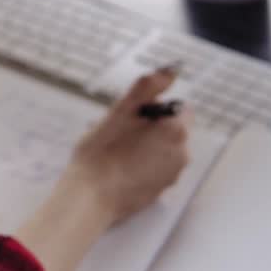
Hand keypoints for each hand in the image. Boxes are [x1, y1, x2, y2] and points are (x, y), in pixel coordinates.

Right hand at [63, 69, 191, 224]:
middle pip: (169, 130)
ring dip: (143, 147)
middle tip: (118, 134)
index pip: (178, 108)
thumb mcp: (119, 111)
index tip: (131, 117)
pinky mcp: (159, 192)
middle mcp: (182, 154)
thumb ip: (147, 88)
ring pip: (160, 150)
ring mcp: (171, 176)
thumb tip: (171, 71)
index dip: (154, 108)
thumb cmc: (100, 154)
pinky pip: (153, 170)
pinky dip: (140, 167)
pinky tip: (117, 170)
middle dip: (148, 128)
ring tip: (114, 154)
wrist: (89, 199)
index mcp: (176, 131)